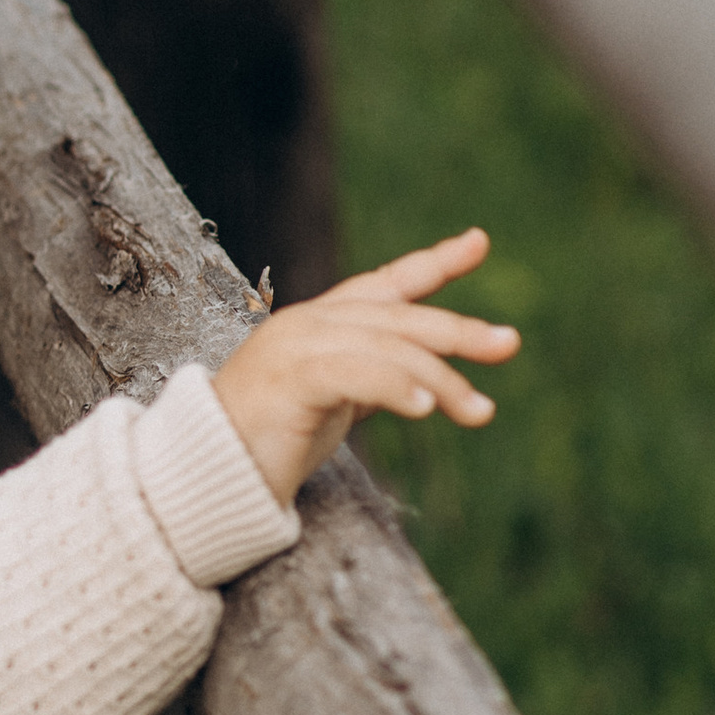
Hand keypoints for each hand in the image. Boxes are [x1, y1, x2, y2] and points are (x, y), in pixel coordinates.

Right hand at [213, 228, 519, 506]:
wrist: (206, 472)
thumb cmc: (267, 442)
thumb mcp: (331, 402)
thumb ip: (369, 380)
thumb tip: (424, 383)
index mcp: (319, 322)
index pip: (386, 284)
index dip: (434, 262)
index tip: (479, 242)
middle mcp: (309, 323)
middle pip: (399, 317)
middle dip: (458, 330)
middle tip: (507, 343)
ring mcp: (297, 346)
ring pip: (389, 348)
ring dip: (440, 380)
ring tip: (479, 411)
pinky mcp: (292, 378)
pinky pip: (357, 374)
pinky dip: (396, 387)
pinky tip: (425, 408)